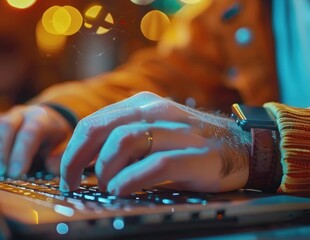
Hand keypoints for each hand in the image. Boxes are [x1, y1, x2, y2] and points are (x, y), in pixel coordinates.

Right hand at [0, 105, 71, 176]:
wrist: (48, 122)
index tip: (16, 174)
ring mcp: (4, 116)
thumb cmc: (55, 140)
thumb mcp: (66, 147)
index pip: (30, 132)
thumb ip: (61, 157)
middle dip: (0, 153)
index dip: (22, 152)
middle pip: (6, 127)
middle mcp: (21, 114)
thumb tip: (52, 168)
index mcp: (42, 119)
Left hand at [60, 92, 250, 194]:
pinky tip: (123, 191)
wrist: (243, 147)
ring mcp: (177, 131)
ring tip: (107, 188)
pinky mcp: (194, 155)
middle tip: (73, 184)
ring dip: (106, 170)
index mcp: (142, 104)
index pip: (94, 123)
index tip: (66, 174)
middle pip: (102, 129)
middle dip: (77, 160)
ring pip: (124, 142)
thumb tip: (79, 162)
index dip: (72, 150)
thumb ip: (121, 140)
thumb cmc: (190, 144)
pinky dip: (131, 180)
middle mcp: (157, 112)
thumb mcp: (154, 132)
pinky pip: (154, 165)